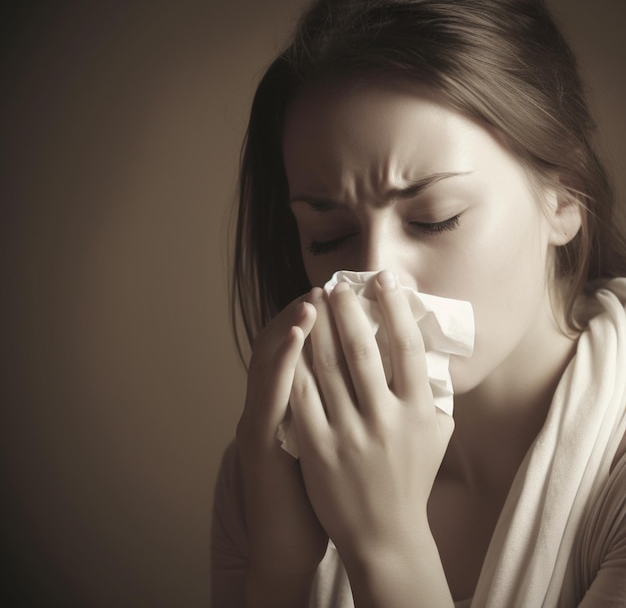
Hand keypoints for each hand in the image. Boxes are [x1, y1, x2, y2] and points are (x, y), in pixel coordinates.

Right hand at [235, 294, 327, 603]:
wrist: (288, 535)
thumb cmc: (321, 487)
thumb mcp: (328, 436)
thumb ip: (343, 404)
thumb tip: (382, 376)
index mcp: (291, 401)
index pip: (299, 348)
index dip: (316, 319)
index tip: (341, 294)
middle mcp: (269, 403)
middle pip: (280, 346)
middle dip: (304, 314)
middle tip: (325, 286)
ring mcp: (259, 420)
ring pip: (268, 363)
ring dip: (288, 328)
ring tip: (310, 301)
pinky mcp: (256, 441)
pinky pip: (267, 397)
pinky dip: (278, 364)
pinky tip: (294, 341)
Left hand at [289, 273, 453, 603]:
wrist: (385, 536)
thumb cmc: (411, 479)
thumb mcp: (436, 435)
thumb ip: (434, 392)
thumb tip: (427, 349)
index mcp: (419, 411)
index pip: (409, 346)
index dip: (396, 308)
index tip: (385, 280)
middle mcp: (387, 419)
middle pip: (362, 349)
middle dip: (348, 310)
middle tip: (337, 284)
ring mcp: (350, 434)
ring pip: (327, 367)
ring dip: (318, 329)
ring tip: (312, 303)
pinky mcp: (320, 449)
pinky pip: (302, 397)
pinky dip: (295, 366)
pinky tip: (291, 343)